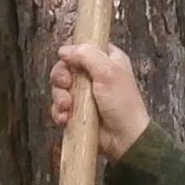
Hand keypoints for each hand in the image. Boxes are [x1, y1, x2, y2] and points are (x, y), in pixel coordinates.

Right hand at [51, 43, 151, 160]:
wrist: (124, 138)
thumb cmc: (123, 104)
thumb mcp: (108, 71)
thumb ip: (86, 55)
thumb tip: (64, 50)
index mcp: (106, 59)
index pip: (81, 47)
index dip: (71, 53)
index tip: (69, 62)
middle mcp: (94, 75)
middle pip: (65, 67)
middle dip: (61, 77)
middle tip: (66, 84)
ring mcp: (85, 94)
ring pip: (60, 88)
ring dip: (60, 97)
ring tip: (68, 107)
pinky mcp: (78, 111)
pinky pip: (59, 107)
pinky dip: (60, 112)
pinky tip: (66, 118)